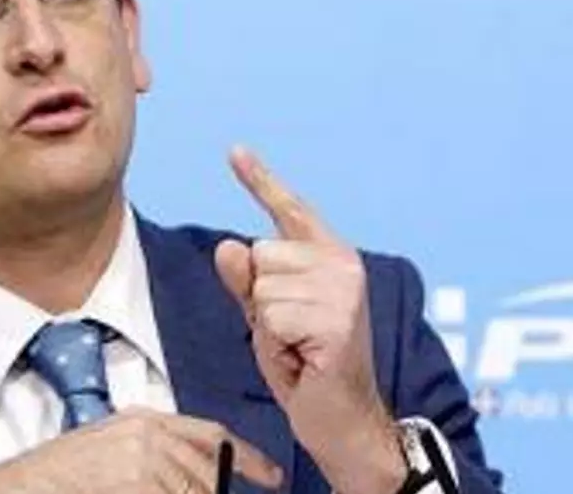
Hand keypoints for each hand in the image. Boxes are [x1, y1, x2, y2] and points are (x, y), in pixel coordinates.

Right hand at [0, 408, 282, 493]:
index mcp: (144, 422)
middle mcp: (149, 437)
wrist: (18, 490)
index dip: (247, 458)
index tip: (273, 477)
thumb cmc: (58, 478)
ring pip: (195, 493)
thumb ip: (152, 460)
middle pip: (208, 477)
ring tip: (147, 489)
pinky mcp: (138, 484)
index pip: (212, 436)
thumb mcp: (107, 451)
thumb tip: (195, 483)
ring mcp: (143, 464)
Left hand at [213, 147, 405, 493]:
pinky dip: (276, 344)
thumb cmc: (306, 367)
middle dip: (261, 300)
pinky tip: (304, 358)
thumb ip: (246, 282)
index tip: (235, 150)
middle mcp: (343, 263)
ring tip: (298, 347)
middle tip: (290, 334)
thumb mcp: (266, 318)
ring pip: (263, 287)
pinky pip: (271, 316)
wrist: (342, 421)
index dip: (260, 180)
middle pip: (260, 255)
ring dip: (269, 326)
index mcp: (329, 256)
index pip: (289, 210)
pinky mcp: (338, 319)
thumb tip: (228, 245)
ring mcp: (344, 290)